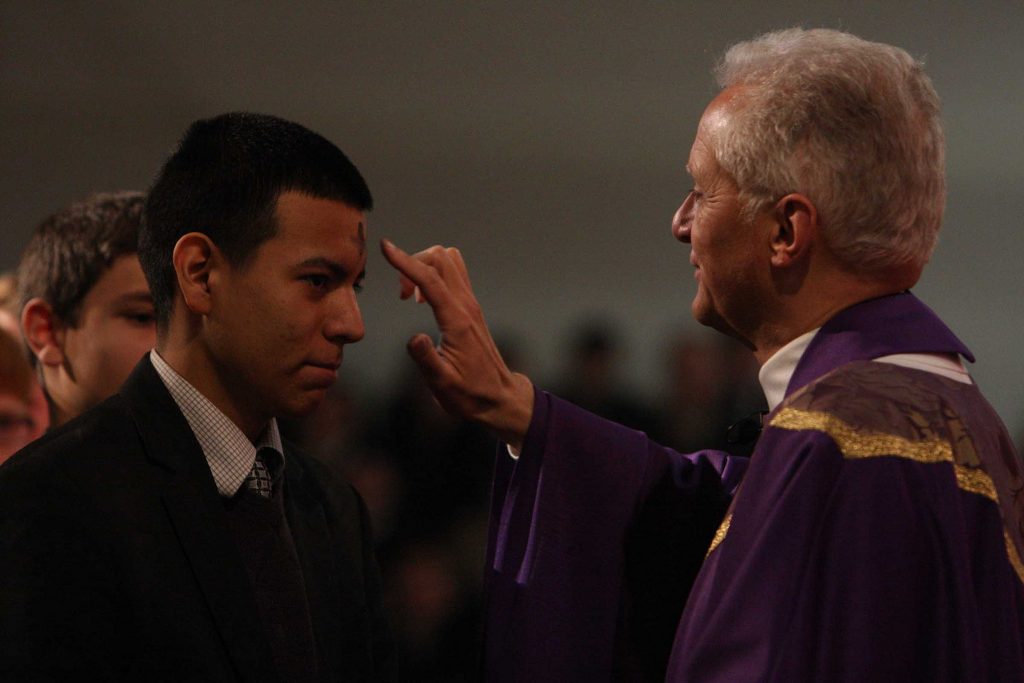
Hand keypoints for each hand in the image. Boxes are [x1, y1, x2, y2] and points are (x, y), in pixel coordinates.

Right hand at [380, 239, 533, 448]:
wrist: (498, 397)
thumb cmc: (469, 394)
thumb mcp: (441, 384)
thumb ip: (426, 359)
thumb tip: (414, 338)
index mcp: (457, 321)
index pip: (429, 279)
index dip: (405, 261)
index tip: (385, 247)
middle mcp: (466, 306)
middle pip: (441, 258)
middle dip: (413, 263)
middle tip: (400, 294)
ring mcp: (471, 304)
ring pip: (449, 261)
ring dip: (424, 266)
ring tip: (411, 296)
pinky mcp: (470, 307)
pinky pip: (453, 274)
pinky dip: (433, 274)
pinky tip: (423, 300)